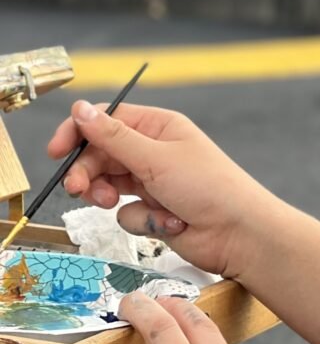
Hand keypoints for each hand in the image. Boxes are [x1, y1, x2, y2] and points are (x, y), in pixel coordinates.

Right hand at [48, 101, 269, 278]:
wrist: (239, 234)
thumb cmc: (209, 187)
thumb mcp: (156, 157)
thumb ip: (113, 137)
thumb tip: (80, 109)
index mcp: (159, 128)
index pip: (107, 121)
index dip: (79, 134)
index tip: (57, 151)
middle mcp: (155, 152)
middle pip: (102, 156)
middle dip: (87, 173)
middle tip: (77, 190)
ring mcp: (155, 183)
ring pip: (110, 187)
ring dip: (111, 197)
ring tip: (116, 204)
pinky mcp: (156, 211)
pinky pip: (128, 213)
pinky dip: (143, 219)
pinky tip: (169, 221)